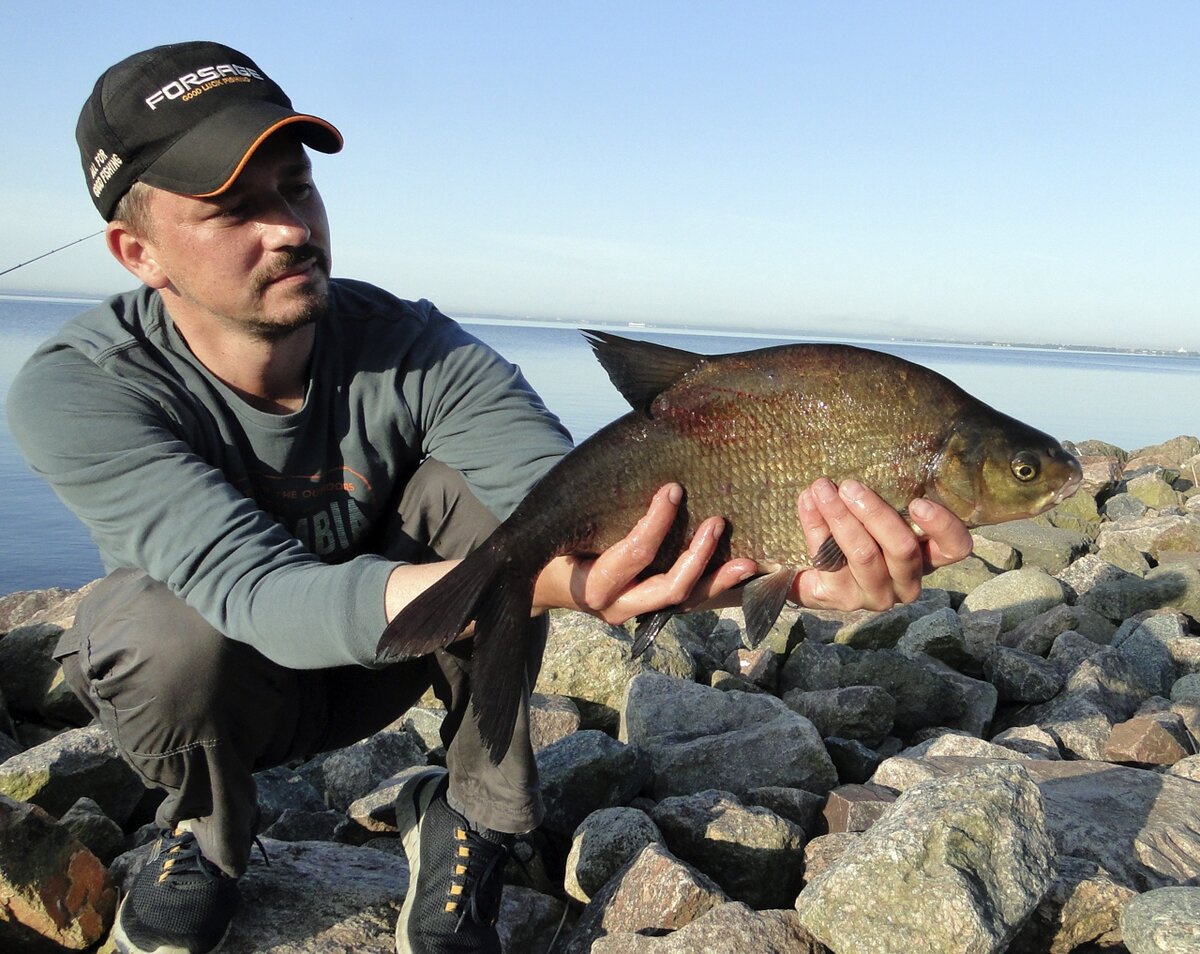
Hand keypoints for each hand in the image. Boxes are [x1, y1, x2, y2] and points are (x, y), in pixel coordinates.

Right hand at [532, 483, 756, 624]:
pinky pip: (689, 601)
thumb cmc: (558, 545)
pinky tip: (742, 572)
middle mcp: (619, 607)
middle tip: (716, 522)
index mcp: (594, 586)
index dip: (657, 523)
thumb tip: (633, 460)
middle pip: (669, 589)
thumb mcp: (566, 530)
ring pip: (685, 602)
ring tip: (747, 561)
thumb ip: (595, 509)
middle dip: (697, 556)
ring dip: (717, 579)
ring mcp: (639, 612)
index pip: (634, 555)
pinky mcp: (653, 609)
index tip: (674, 490)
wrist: (548, 584)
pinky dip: (716, 586)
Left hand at [793, 477, 972, 611]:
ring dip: (840, 517)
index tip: (917, 502)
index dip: (943, 526)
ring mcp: (876, 594)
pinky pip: (829, 559)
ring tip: (822, 489)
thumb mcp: (877, 513)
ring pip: (865, 554)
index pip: (955, 547)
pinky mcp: (842, 599)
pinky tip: (807, 503)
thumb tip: (873, 455)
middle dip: (874, 512)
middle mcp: (907, 582)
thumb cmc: (858, 529)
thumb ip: (888, 495)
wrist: (813, 570)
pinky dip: (815, 526)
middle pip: (903, 549)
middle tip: (849, 485)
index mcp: (926, 557)